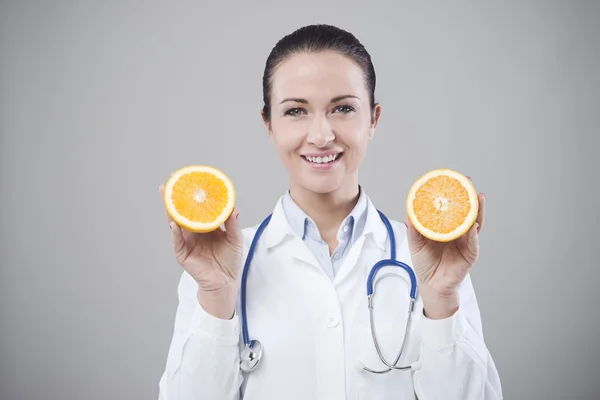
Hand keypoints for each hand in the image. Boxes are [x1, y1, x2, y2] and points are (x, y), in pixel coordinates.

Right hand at [159, 183, 242, 317]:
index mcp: (206, 226)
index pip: (197, 207)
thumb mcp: (234, 239)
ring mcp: (186, 241)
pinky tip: (174, 223)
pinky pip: (177, 241)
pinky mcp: (183, 253)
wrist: (225, 282)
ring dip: (170, 209)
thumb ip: (233, 224)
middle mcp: (194, 231)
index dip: (193, 195)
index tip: (190, 179)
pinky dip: (175, 232)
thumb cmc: (229, 261)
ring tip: (167, 195)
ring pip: (176, 222)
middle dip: (176, 197)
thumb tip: (234, 208)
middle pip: (183, 211)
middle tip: (171, 180)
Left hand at [404, 185, 485, 318]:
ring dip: (478, 211)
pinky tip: (474, 226)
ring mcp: (467, 242)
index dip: (453, 195)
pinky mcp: (470, 255)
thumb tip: (408, 214)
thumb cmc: (425, 264)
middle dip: (469, 196)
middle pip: (466, 211)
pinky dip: (474, 234)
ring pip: (475, 223)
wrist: (431, 285)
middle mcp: (458, 232)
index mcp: (446, 227)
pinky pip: (474, 243)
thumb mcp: (416, 244)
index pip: (452, 208)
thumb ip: (414, 230)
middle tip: (468, 182)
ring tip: (479, 198)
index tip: (452, 180)